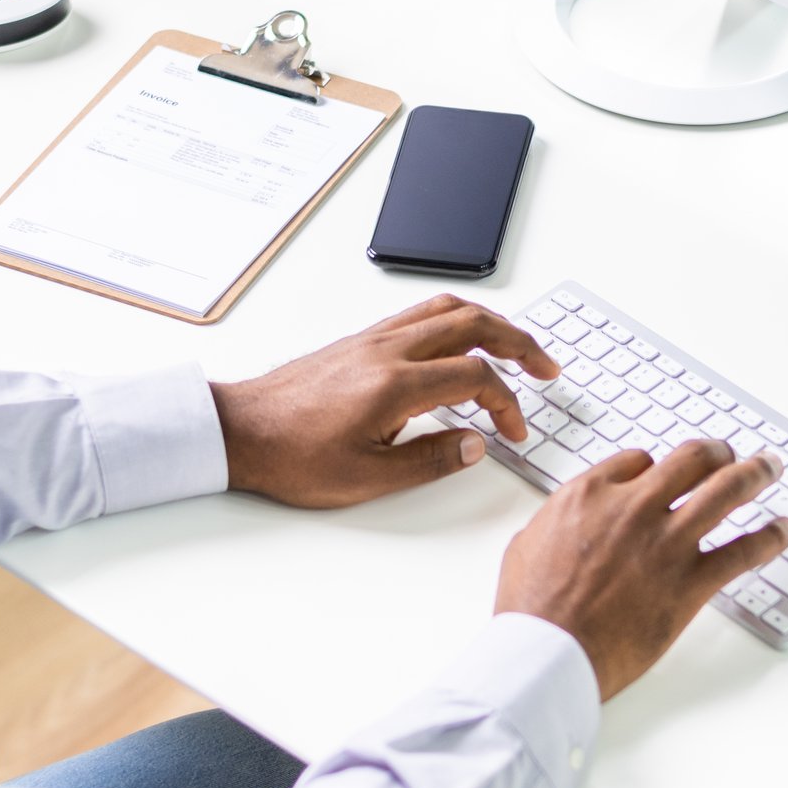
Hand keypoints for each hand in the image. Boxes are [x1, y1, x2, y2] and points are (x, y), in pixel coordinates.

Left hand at [212, 295, 563, 508]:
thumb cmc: (292, 457)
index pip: (475, 377)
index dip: (507, 404)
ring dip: (491, 323)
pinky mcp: (359, 341)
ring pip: (446, 309)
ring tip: (516, 346)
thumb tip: (474, 446)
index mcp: (394, 385)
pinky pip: (420, 314)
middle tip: (547, 367)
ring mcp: (372, 340)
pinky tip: (462, 341)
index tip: (514, 430)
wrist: (240, 432)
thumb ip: (429, 460)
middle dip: (519, 342)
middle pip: (472, 325)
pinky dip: (456, 320)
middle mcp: (386, 351)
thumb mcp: (367, 478)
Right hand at [495, 439, 787, 698]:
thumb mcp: (527, 545)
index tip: (665, 476)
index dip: (657, 468)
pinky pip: (743, 551)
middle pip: (690, 460)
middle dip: (715, 452)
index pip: (639, 461)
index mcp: (590, 494)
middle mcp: (634, 508)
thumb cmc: (531, 609)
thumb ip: (556, 522)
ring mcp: (666, 543)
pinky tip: (782, 531)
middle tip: (728, 454)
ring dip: (754, 474)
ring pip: (725, 490)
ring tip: (770, 468)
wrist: (548, 653)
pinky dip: (769, 538)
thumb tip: (569, 520)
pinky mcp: (690, 582)